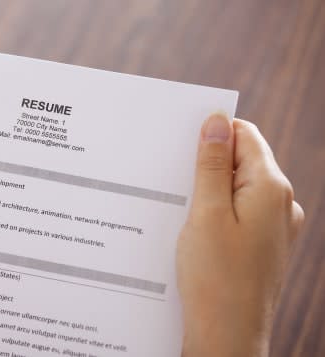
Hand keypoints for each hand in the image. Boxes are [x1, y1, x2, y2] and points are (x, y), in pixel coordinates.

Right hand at [177, 114, 303, 356]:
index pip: (244, 136)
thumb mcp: (206, 212)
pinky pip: (240, 213)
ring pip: (238, 189)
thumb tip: (216, 122)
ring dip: (209, 191)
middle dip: (207, 165)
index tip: (181, 142)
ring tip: (182, 211)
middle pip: (242, 162)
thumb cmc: (215, 277)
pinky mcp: (264, 245)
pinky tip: (194, 230)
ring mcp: (275, 227)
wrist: (228, 334)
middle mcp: (281, 203)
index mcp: (271, 188)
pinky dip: (217, 212)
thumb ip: (212, 164)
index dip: (212, 134)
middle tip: (174, 180)